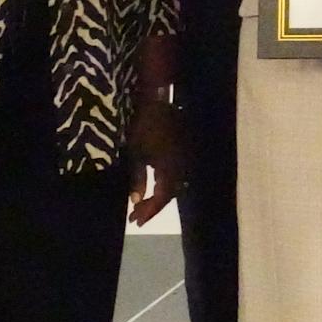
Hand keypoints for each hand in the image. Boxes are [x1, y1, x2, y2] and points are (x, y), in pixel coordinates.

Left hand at [126, 100, 184, 224]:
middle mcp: (183, 164)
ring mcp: (185, 157)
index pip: (164, 196)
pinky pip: (177, 173)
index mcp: (171, 165)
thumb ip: (137, 178)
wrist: (157, 99)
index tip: (136, 222)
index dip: (151, 210)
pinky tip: (154, 188)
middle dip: (153, 207)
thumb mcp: (135, 152)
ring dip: (159, 197)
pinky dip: (165, 184)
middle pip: (171, 193)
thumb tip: (136, 200)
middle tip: (136, 217)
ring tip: (142, 206)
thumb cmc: (142, 124)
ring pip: (175, 184)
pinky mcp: (184, 151)